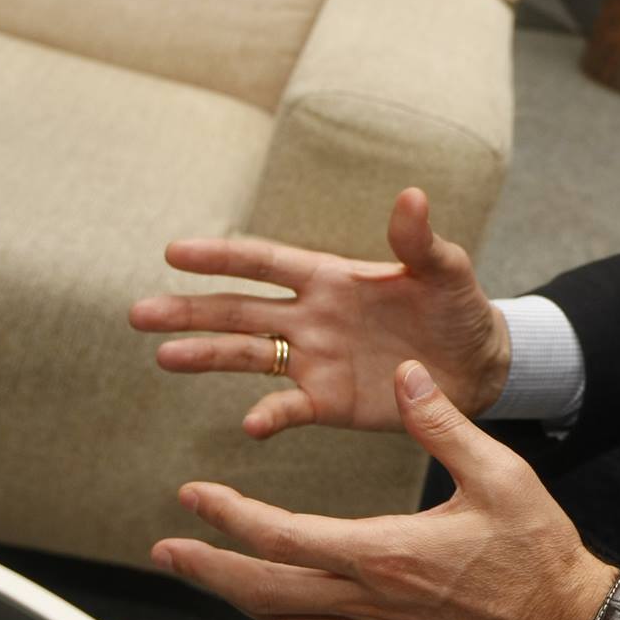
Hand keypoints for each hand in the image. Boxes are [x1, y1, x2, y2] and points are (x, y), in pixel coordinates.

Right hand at [130, 188, 510, 436]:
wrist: (480, 365)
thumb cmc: (459, 307)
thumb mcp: (446, 270)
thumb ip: (420, 241)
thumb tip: (412, 196)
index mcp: (330, 277)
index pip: (265, 262)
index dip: (222, 257)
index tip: (173, 252)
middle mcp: (311, 317)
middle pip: (239, 310)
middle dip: (190, 310)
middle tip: (139, 312)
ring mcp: (315, 360)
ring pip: (248, 355)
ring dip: (207, 356)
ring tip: (164, 356)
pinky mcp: (329, 401)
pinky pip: (289, 408)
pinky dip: (269, 416)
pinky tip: (251, 424)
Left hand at [152, 361, 618, 619]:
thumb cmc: (536, 550)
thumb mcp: (499, 474)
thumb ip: (444, 424)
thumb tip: (405, 376)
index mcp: (386, 553)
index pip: (284, 537)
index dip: (229, 516)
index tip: (196, 495)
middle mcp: (369, 599)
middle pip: (262, 590)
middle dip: (206, 568)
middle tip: (165, 550)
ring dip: (232, 595)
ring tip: (200, 572)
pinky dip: (275, 616)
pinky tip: (268, 601)